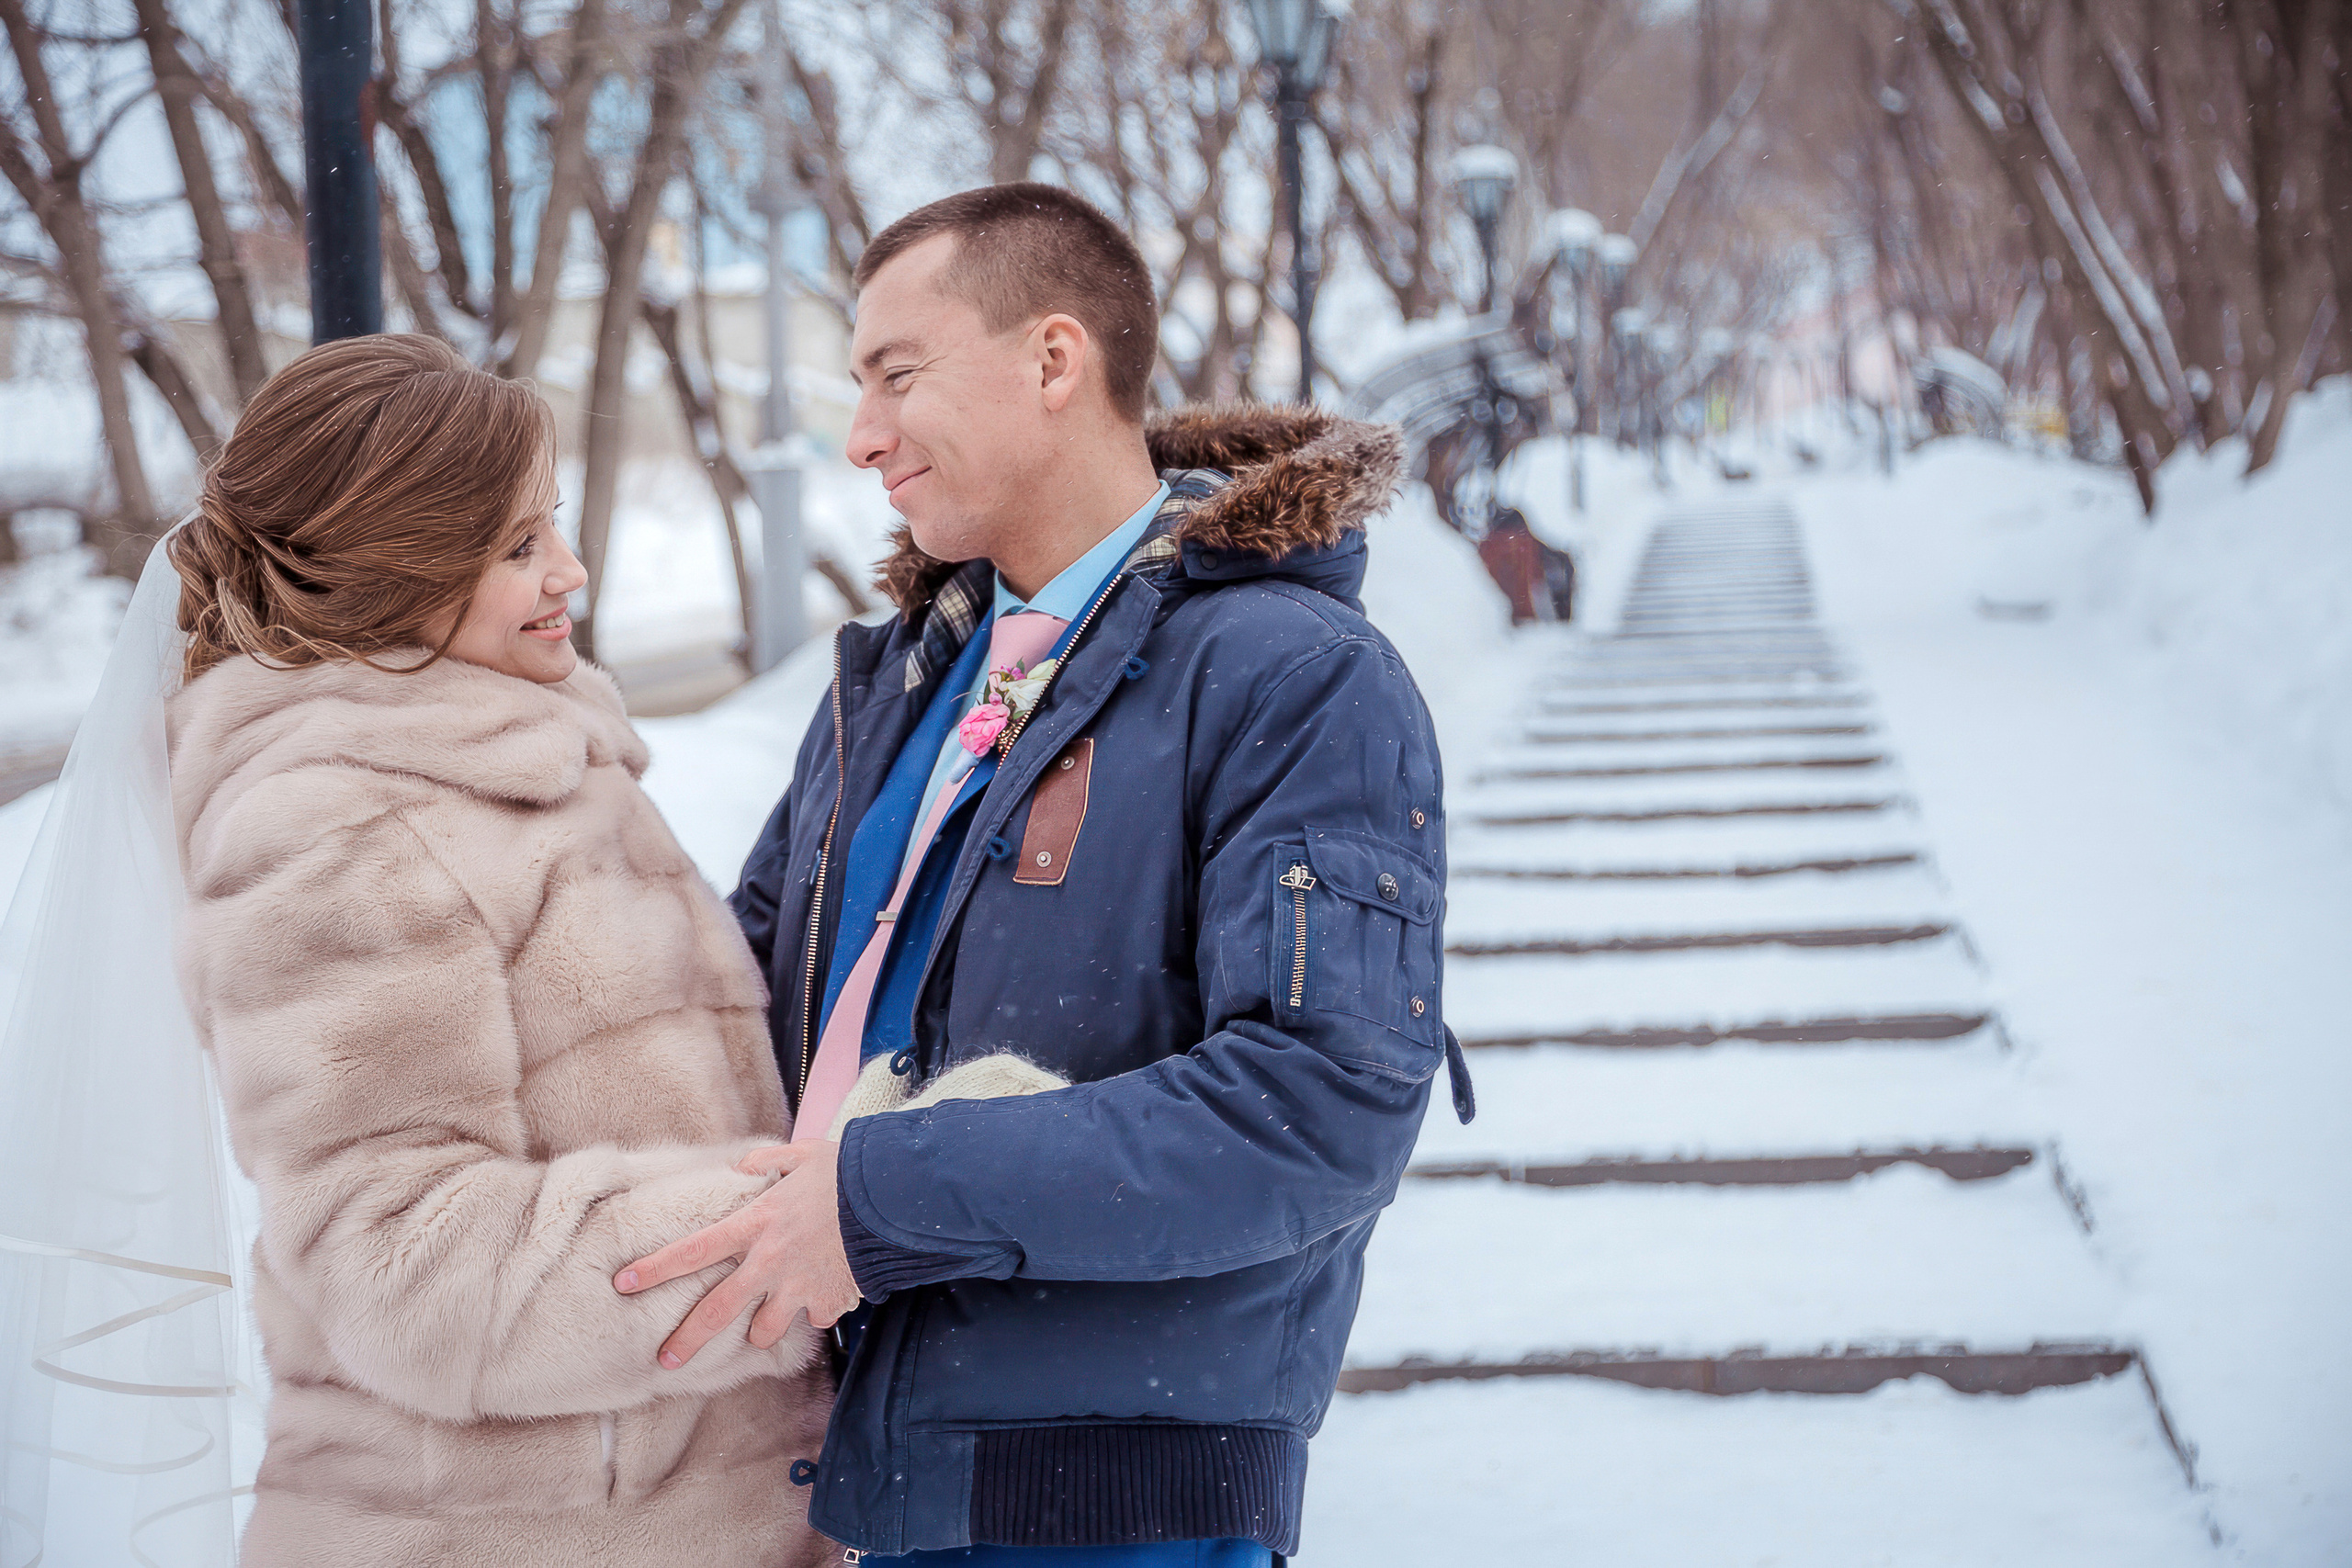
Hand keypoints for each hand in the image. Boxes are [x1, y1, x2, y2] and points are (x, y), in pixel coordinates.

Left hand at [612, 1138, 861, 1366]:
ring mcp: (798, 1287)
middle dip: (685, 1339)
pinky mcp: (828, 1302)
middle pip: (716, 1311)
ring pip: (764, 1330)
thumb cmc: (847, 1171)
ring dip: (762, 1329)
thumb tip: (743, 1168)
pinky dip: (817, 1310)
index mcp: (756, 1223)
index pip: (693, 1250)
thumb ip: (767, 1162)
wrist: (894, 1197)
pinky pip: (815, 1318)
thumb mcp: (803, 1154)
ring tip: (767, 1322)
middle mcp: (769, 1261)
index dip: (655, 1269)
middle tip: (665, 1360)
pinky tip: (826, 1294)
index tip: (624, 1283)